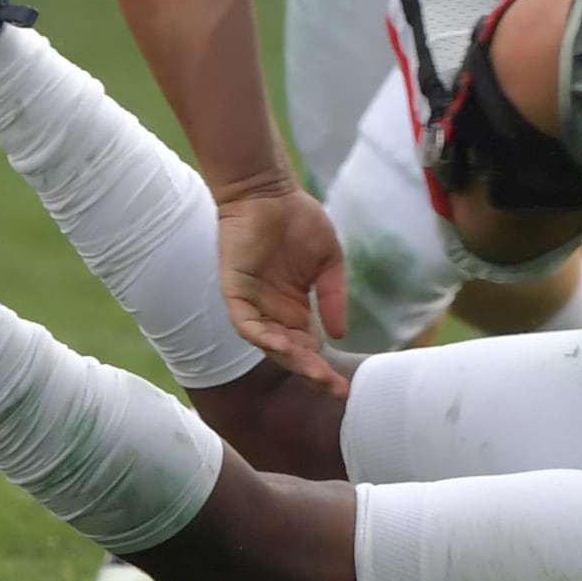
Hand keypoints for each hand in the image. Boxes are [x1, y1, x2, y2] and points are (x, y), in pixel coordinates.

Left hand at [215, 186, 350, 393]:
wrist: (268, 192)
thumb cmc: (298, 219)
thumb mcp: (328, 261)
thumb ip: (333, 296)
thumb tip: (339, 334)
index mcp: (295, 309)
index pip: (310, 348)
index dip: (324, 368)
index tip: (345, 386)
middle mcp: (274, 314)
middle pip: (291, 353)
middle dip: (312, 373)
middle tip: (334, 388)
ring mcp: (253, 306)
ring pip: (270, 344)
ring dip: (290, 360)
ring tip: (313, 373)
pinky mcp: (236, 294)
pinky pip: (246, 324)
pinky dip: (263, 337)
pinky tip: (281, 346)